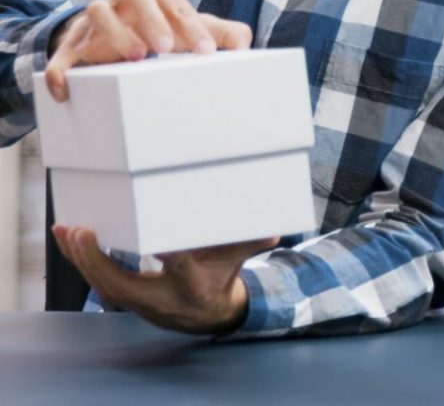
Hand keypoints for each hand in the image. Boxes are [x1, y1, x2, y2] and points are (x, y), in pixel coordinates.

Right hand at [45, 0, 252, 101]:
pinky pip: (60, 53)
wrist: (111, 40)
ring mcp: (94, 21)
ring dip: (115, 33)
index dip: (188, 21)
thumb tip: (244, 42)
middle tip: (166, 48)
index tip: (205, 51)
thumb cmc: (159, 32)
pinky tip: (68, 91)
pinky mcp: (71, 47)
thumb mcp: (190, 31)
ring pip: (97, 11)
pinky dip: (60, 71)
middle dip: (151, 18)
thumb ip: (221, 33)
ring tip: (135, 58)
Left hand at [52, 225, 279, 333]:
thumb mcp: (237, 261)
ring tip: (66, 230)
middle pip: (123, 285)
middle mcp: (161, 300)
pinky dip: (82, 261)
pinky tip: (68, 239)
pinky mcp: (127, 299)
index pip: (180, 269)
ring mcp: (140, 303)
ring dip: (81, 259)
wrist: (209, 314)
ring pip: (103, 286)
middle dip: (99, 260)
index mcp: (193, 287)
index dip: (169, 257)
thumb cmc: (222, 278)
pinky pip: (99, 282)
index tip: (156, 240)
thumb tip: (275, 231)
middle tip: (83, 232)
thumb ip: (249, 242)